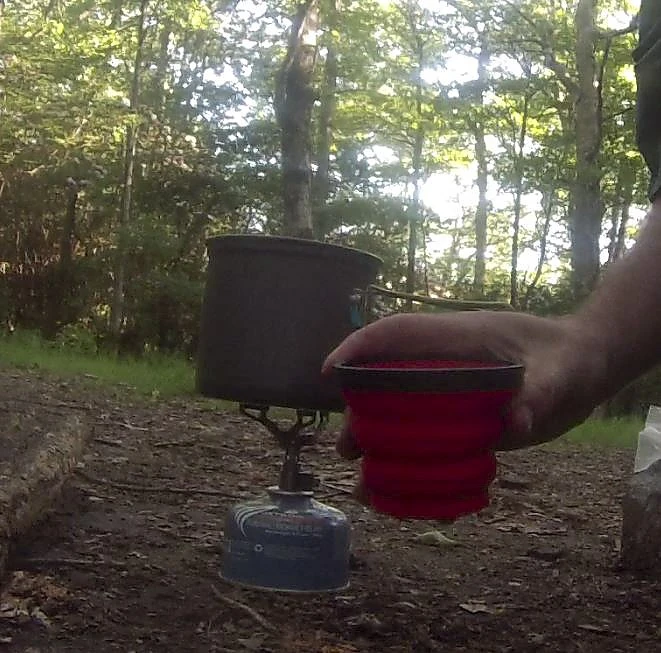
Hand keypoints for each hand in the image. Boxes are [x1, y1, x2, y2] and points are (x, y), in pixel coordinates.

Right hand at [322, 311, 607, 499]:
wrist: (587, 363)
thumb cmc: (571, 357)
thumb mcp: (562, 372)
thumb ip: (540, 394)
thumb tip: (514, 426)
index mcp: (458, 338)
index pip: (396, 333)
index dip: (358, 347)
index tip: (329, 372)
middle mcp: (445, 363)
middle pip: (388, 379)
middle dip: (359, 410)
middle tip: (346, 448)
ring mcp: (452, 391)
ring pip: (402, 411)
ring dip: (380, 444)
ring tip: (366, 484)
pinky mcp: (464, 416)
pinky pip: (429, 435)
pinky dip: (417, 463)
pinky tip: (416, 497)